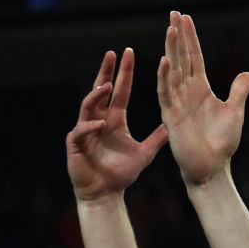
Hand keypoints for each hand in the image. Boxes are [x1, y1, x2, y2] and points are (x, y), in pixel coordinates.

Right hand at [68, 48, 168, 201]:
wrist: (105, 193)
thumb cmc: (121, 173)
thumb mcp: (145, 153)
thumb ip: (157, 138)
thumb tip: (172, 125)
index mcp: (114, 119)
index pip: (120, 91)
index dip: (124, 73)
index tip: (128, 54)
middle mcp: (99, 120)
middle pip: (101, 90)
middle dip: (106, 72)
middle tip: (112, 54)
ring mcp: (85, 130)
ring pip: (87, 106)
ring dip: (96, 96)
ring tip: (106, 86)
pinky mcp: (75, 144)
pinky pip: (81, 131)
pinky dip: (90, 127)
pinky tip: (99, 124)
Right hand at [157, 11, 248, 187]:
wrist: (212, 167)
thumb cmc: (222, 142)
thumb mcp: (235, 111)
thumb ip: (239, 90)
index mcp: (200, 89)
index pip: (193, 57)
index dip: (190, 38)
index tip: (185, 18)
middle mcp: (186, 92)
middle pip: (181, 57)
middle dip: (177, 36)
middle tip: (173, 13)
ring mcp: (177, 102)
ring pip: (172, 70)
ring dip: (171, 50)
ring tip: (170, 29)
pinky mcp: (171, 116)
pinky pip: (166, 93)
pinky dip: (165, 77)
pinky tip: (165, 61)